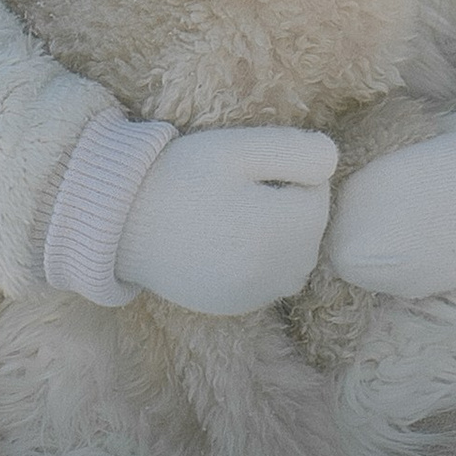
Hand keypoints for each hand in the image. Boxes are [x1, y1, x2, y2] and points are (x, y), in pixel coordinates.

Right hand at [115, 126, 336, 311]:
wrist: (123, 225)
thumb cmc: (181, 177)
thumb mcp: (236, 148)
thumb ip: (294, 150)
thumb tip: (332, 163)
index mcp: (276, 227)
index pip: (319, 194)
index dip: (293, 173)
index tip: (256, 167)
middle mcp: (271, 270)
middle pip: (311, 230)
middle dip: (291, 206)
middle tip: (244, 188)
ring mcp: (254, 294)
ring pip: (297, 260)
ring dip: (283, 236)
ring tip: (240, 213)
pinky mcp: (236, 307)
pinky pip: (272, 282)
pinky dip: (265, 262)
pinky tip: (232, 242)